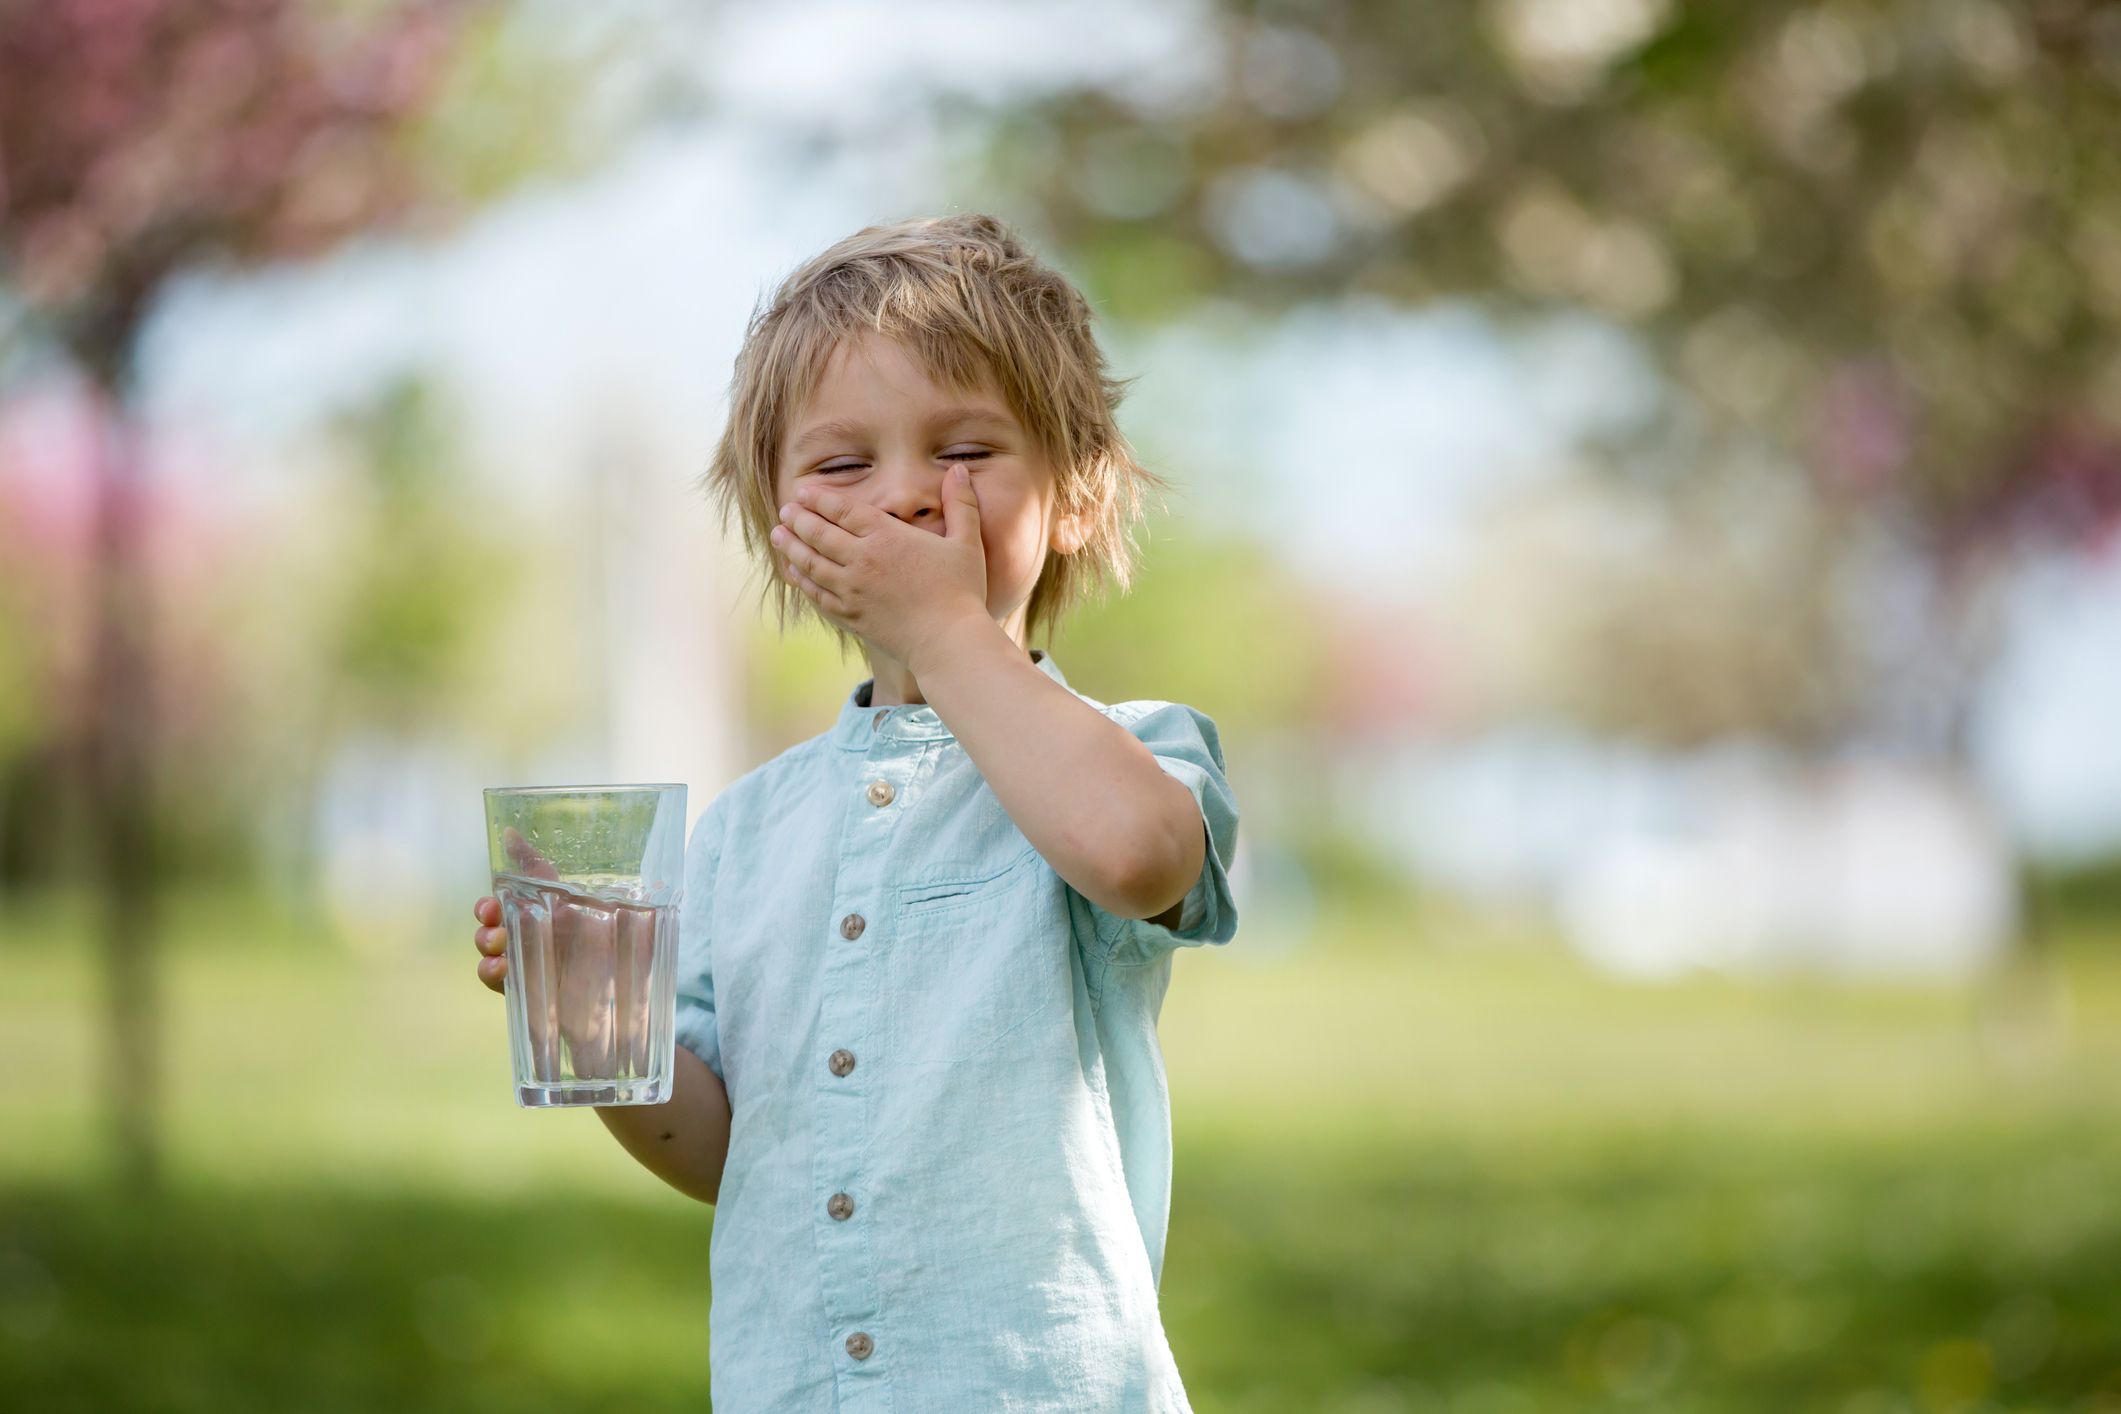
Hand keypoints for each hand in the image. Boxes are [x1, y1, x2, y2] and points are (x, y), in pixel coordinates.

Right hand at [473, 828, 648, 1081]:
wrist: (621, 1025)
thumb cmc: (631, 975)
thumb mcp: (640, 940)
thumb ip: (644, 914)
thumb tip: (661, 886)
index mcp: (566, 910)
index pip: (539, 876)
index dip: (522, 855)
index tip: (509, 837)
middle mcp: (542, 930)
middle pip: (502, 908)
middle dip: (488, 905)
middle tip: (490, 910)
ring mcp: (527, 959)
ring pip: (491, 939)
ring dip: (485, 936)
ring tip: (496, 941)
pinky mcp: (520, 988)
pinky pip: (493, 975)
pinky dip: (489, 969)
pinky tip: (499, 968)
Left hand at [770, 466, 989, 671]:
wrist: (948, 642)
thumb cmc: (962, 591)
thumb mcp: (966, 542)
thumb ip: (961, 504)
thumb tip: (960, 469)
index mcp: (887, 537)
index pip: (842, 510)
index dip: (820, 499)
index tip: (803, 492)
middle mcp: (862, 560)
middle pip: (818, 534)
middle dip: (798, 519)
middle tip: (785, 510)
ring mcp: (852, 590)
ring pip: (810, 563)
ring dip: (790, 547)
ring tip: (777, 535)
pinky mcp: (850, 616)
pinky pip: (816, 594)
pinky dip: (801, 580)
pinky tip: (792, 572)